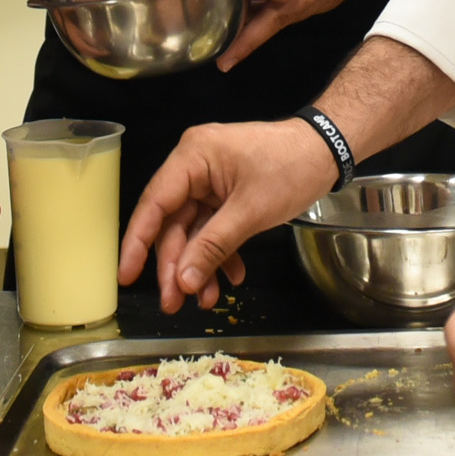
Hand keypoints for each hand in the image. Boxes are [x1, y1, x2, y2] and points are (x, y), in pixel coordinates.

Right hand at [118, 118, 336, 311]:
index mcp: (193, 157)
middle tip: (175, 303)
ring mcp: (210, 180)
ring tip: (207, 300)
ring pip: (193, 230)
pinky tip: (231, 277)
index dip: (137, 243)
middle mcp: (194, 166)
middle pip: (173, 223)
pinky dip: (220, 252)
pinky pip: (213, 227)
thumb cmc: (291, 168)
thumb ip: (213, 246)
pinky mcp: (226, 192)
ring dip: (200, 265)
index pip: (154, 204)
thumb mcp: (250, 211)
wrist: (328, 151)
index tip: (126, 276)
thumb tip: (184, 280)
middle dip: (177, 266)